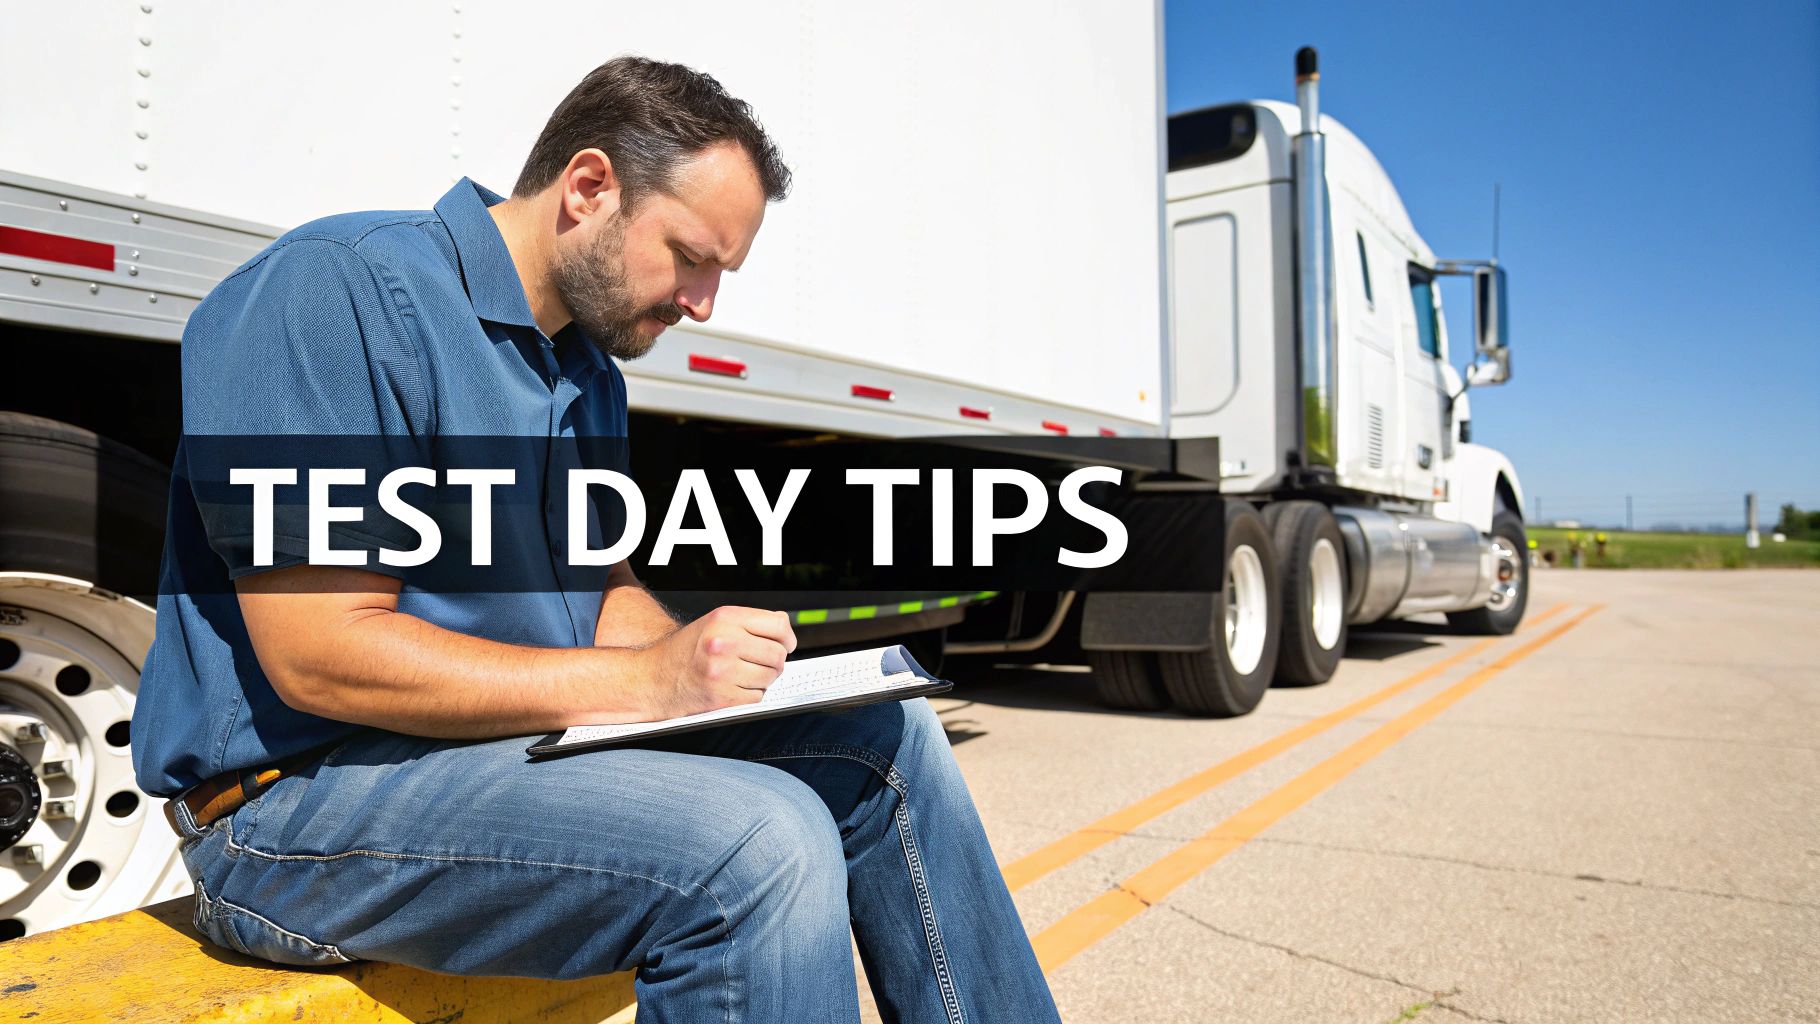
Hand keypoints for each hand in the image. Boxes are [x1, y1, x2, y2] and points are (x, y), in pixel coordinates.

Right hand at [643, 606, 796, 717]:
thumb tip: (785, 627)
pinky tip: (733, 688)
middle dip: (774, 662)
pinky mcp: (722, 697)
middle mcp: (724, 642)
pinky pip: (757, 697)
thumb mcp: (715, 623)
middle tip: (758, 663)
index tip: (786, 645)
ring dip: (763, 679)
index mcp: (725, 618)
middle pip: (778, 655)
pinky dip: (750, 696)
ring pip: (770, 677)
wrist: (654, 678)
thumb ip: (751, 622)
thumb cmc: (688, 650)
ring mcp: (722, 671)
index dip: (787, 638)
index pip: (778, 626)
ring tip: (742, 674)